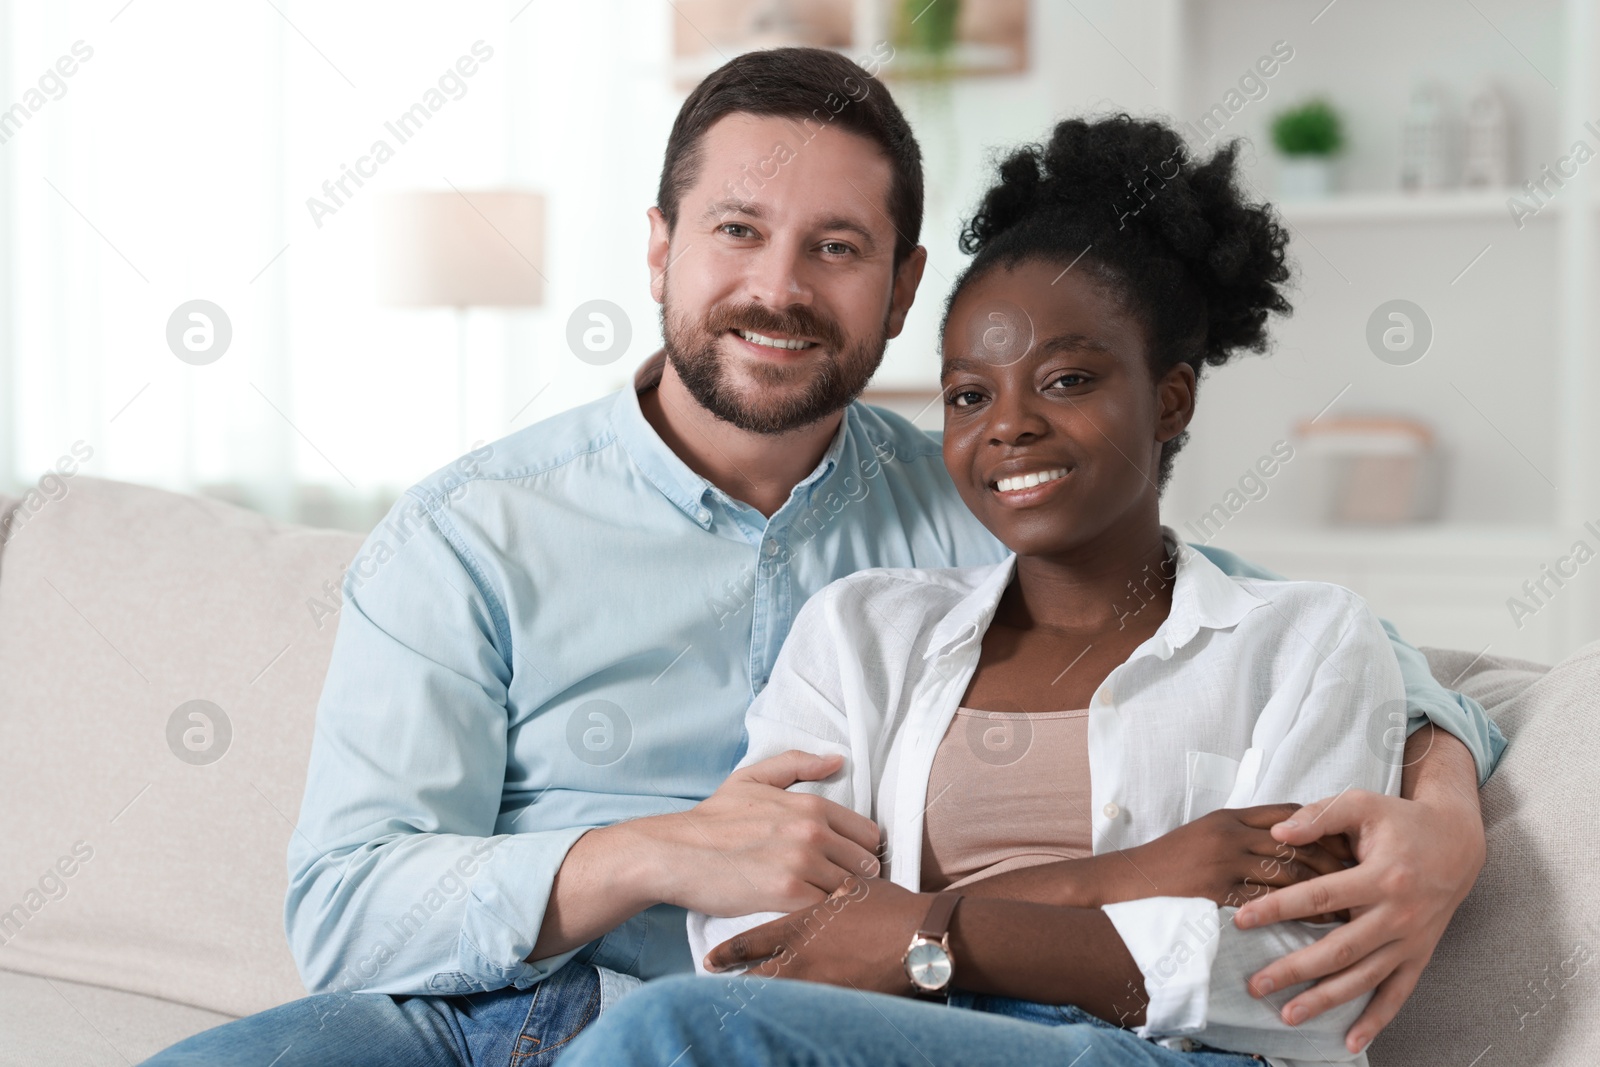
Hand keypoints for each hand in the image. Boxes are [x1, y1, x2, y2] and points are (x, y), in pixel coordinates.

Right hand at [639, 750, 881, 917]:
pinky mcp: (787, 895)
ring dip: (840, 902)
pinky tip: (807, 917)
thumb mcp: (752, 778)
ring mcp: (802, 864)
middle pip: (867, 866)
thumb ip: (797, 765)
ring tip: (824, 907)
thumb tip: (836, 760)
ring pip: (851, 891)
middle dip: (856, 879)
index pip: (868, 835)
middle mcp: (813, 832)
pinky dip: (822, 918)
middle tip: (836, 890)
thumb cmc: (712, 819)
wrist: (674, 852)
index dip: (860, 852)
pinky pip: (827, 911)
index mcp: (812, 806)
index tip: (845, 865)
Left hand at [705, 876, 924, 994]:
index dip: (728, 955)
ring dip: (762, 1002)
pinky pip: (808, 1010)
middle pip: (757, 980)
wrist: (922, 937)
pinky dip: (795, 1013)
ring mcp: (819, 983)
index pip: (752, 943)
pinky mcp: (840, 1001)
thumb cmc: (890, 907)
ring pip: (778, 998)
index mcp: (800, 924)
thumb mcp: (853, 887)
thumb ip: (829, 888)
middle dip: (737, 989)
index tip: (710, 962)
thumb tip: (825, 883)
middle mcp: (802, 957)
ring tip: (744, 1011)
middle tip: (716, 998)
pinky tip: (789, 1019)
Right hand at [1108, 805, 1350, 915]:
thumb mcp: (1204, 836)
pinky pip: (1269, 902)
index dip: (1325, 826)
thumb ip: (1242, 835)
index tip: (1353, 843)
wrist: (1124, 884)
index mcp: (1228, 816)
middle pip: (1297, 842)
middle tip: (1367, 879)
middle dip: (1336, 862)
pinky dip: (1299, 913)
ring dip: (1326, 891)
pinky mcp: (1216, 892)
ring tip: (1354, 906)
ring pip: (1289, 872)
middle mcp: (1229, 833)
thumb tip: (1288, 845)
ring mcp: (1222, 862)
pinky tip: (1319, 925)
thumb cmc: (1168, 865)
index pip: (1289, 812)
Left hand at [1232, 785, 1484, 1053]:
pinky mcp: (1420, 955)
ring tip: (1288, 1015)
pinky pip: (1397, 994)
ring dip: (1326, 1000)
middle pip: (1339, 949)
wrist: (1458, 843)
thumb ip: (1319, 816)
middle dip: (1294, 969)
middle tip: (1255, 984)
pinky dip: (1376, 1021)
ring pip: (1364, 978)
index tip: (1242, 919)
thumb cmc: (1401, 821)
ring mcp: (1410, 940)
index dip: (1279, 908)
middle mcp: (1397, 914)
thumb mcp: (1362, 804)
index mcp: (1381, 876)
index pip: (1321, 896)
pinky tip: (1350, 1041)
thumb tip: (1277, 832)